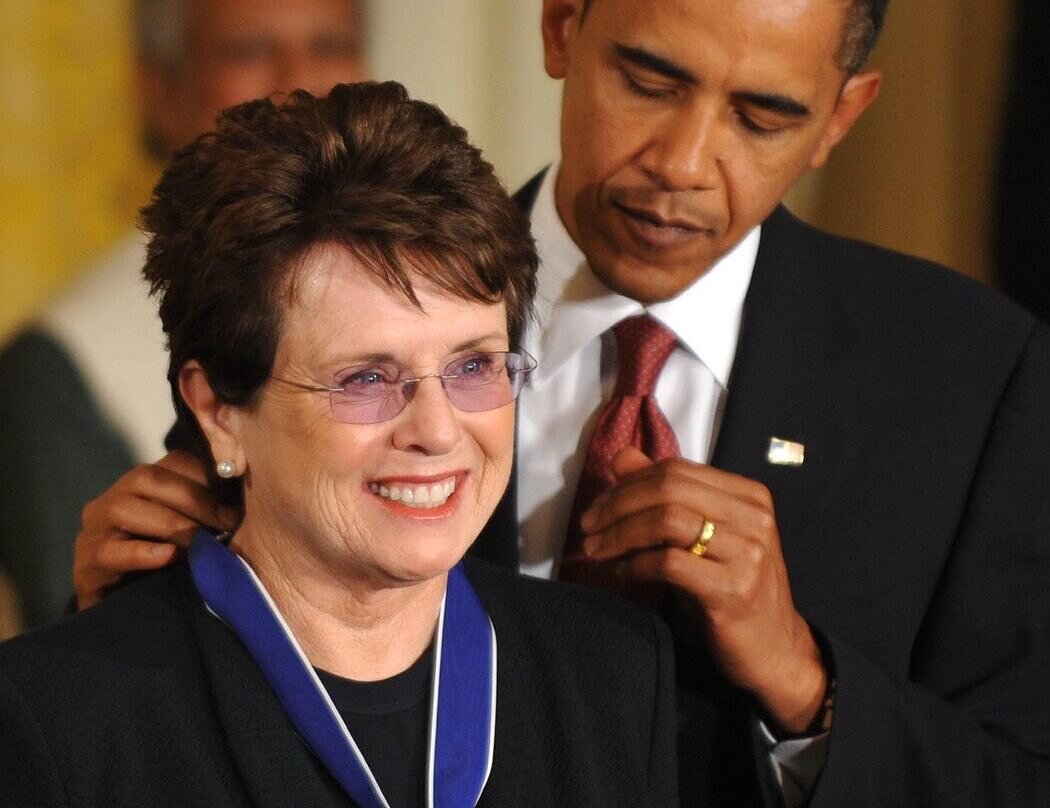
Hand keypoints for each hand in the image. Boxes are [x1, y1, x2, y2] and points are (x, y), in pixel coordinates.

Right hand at [74, 450, 239, 609]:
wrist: (129, 613)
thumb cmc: (170, 567)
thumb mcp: (191, 534)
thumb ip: (209, 513)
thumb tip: (241, 505)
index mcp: (142, 485)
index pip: (172, 462)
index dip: (205, 474)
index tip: (237, 497)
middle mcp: (114, 499)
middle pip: (147, 478)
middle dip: (193, 498)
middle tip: (229, 522)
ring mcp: (94, 530)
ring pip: (123, 509)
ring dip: (171, 524)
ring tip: (204, 543)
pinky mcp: (86, 565)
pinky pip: (108, 551)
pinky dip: (142, 553)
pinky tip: (169, 556)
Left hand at [580, 447, 826, 732]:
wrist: (775, 649)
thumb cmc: (731, 587)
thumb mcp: (702, 535)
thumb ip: (664, 495)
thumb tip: (621, 458)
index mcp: (748, 495)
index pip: (675, 470)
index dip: (629, 484)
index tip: (598, 507)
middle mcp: (753, 516)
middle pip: (668, 488)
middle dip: (618, 505)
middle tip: (587, 527)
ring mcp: (748, 552)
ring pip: (666, 520)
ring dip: (620, 534)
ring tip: (595, 550)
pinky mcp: (733, 589)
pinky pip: (669, 563)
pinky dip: (635, 564)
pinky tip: (620, 573)